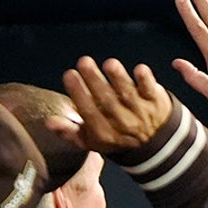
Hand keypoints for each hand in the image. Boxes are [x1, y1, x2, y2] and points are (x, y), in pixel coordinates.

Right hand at [49, 57, 172, 154]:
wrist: (157, 146)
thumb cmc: (116, 138)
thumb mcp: (92, 141)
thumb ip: (69, 132)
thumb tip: (49, 121)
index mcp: (104, 133)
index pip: (89, 112)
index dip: (78, 93)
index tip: (69, 74)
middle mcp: (123, 123)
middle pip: (107, 100)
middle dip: (94, 80)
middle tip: (83, 61)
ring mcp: (142, 113)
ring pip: (128, 94)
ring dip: (119, 78)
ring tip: (109, 64)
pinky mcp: (158, 103)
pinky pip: (151, 91)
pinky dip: (146, 80)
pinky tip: (139, 69)